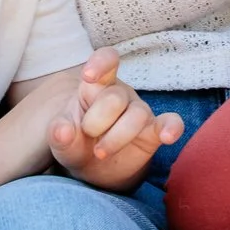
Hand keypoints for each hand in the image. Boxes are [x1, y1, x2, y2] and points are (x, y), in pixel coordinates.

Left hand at [49, 48, 183, 189]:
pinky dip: (171, 127)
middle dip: (97, 121)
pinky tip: (168, 135)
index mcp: (96, 86)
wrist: (94, 168)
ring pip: (137, 115)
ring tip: (100, 153)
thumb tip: (62, 130)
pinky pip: (170, 122)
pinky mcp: (154, 131)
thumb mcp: (62, 140)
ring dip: (117, 137)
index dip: (101, 63)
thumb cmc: (77, 143)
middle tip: (87, 136)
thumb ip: (58, 134)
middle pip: (115, 97)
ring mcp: (139, 112)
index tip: (89, 76)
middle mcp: (120, 94)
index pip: (106, 61)